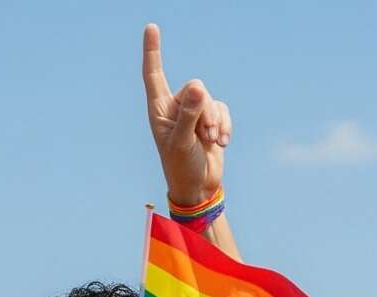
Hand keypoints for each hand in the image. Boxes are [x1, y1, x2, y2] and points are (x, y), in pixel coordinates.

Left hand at [141, 23, 230, 207]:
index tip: (151, 28)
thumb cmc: (182, 168)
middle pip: (195, 88)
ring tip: (212, 142)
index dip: (152, 51)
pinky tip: (222, 143)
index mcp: (160, 110)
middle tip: (204, 135)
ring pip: (210, 99)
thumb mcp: (182, 143)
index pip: (154, 74)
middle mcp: (176, 107)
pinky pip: (222, 109)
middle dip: (204, 110)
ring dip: (215, 121)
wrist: (199, 188)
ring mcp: (194, 113)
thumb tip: (198, 88)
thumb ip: (189, 115)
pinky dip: (224, 125)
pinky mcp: (211, 120)